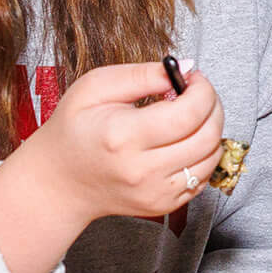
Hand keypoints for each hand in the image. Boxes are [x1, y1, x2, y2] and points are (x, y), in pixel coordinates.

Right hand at [0, 61, 226, 272]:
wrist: (58, 183)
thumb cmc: (73, 131)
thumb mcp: (95, 88)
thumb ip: (142, 74)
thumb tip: (184, 67)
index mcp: (123, 137)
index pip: (190, 112)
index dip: (203, 90)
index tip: (194, 79)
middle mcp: (142, 170)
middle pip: (208, 136)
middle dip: (213, 107)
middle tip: (198, 94)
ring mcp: (155, 193)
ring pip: (212, 157)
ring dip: (211, 130)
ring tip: (190, 116)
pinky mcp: (163, 205)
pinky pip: (204, 177)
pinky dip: (203, 154)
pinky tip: (183, 141)